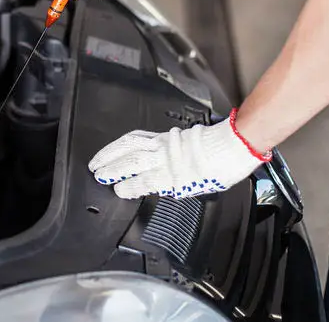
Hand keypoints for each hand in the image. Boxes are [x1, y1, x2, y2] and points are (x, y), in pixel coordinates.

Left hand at [87, 110, 271, 198]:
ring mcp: (167, 160)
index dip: (117, 147)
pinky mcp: (173, 176)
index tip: (107, 154)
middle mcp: (164, 147)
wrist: (233, 148)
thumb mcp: (193, 143)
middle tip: (95, 165)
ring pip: (132, 161)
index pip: (135, 140)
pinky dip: (132, 185)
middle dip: (109, 157)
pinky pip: (147, 180)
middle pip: (128, 148)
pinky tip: (121, 190)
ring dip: (113, 170)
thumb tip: (169, 161)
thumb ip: (177, 151)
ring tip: (101, 176)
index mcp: (168, 138)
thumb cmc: (222, 148)